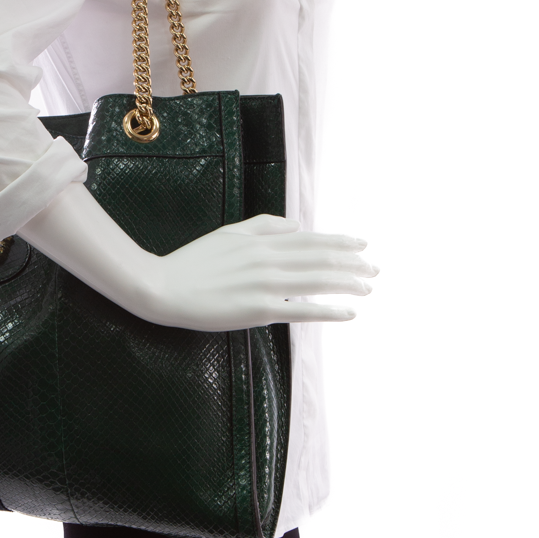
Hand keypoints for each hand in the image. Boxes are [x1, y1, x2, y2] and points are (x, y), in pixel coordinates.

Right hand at [137, 215, 376, 331]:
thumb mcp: (229, 233)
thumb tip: (296, 225)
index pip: (312, 240)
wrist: (163, 287)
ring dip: (348, 283)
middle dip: (354, 263)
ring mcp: (266, 286)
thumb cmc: (193, 262)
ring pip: (319, 281)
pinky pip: (303, 311)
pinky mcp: (259, 311)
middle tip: (375, 269)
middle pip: (322, 259)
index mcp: (262, 242)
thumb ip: (263, 227)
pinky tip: (349, 312)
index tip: (364, 245)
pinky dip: (330, 310)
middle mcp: (269, 261)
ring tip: (368, 287)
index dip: (342, 242)